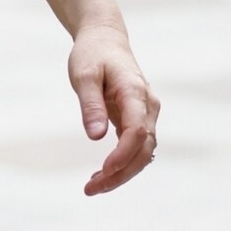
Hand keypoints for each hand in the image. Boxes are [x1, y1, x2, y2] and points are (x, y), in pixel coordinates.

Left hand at [70, 25, 158, 196]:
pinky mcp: (139, 120)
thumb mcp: (83, 75)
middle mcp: (147, 106)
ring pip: (143, 153)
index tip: (102, 171)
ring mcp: (146, 114)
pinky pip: (136, 148)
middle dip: (121, 173)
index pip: (137, 131)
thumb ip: (90, 104)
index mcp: (135, 92)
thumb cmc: (92, 55)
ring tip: (92, 187)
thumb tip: (95, 136)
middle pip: (144, 149)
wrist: (105, 40)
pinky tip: (101, 176)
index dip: (122, 155)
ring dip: (121, 174)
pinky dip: (122, 165)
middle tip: (91, 189)